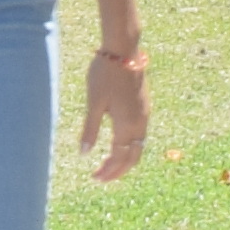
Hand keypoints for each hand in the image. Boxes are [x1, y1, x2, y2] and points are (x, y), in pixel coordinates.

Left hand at [79, 39, 149, 180]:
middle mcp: (140, 123)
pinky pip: (140, 135)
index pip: (119, 157)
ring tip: (110, 165)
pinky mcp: (144, 106)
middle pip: (133, 157)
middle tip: (102, 178)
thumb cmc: (104, 75)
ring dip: (125, 159)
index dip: (108, 170)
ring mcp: (144, 114)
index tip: (95, 178)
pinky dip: (130, 147)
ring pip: (139, 147)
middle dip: (118, 170)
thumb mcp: (93, 103)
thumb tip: (84, 154)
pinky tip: (119, 144)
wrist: (122, 51)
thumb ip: (90, 129)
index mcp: (126, 124)